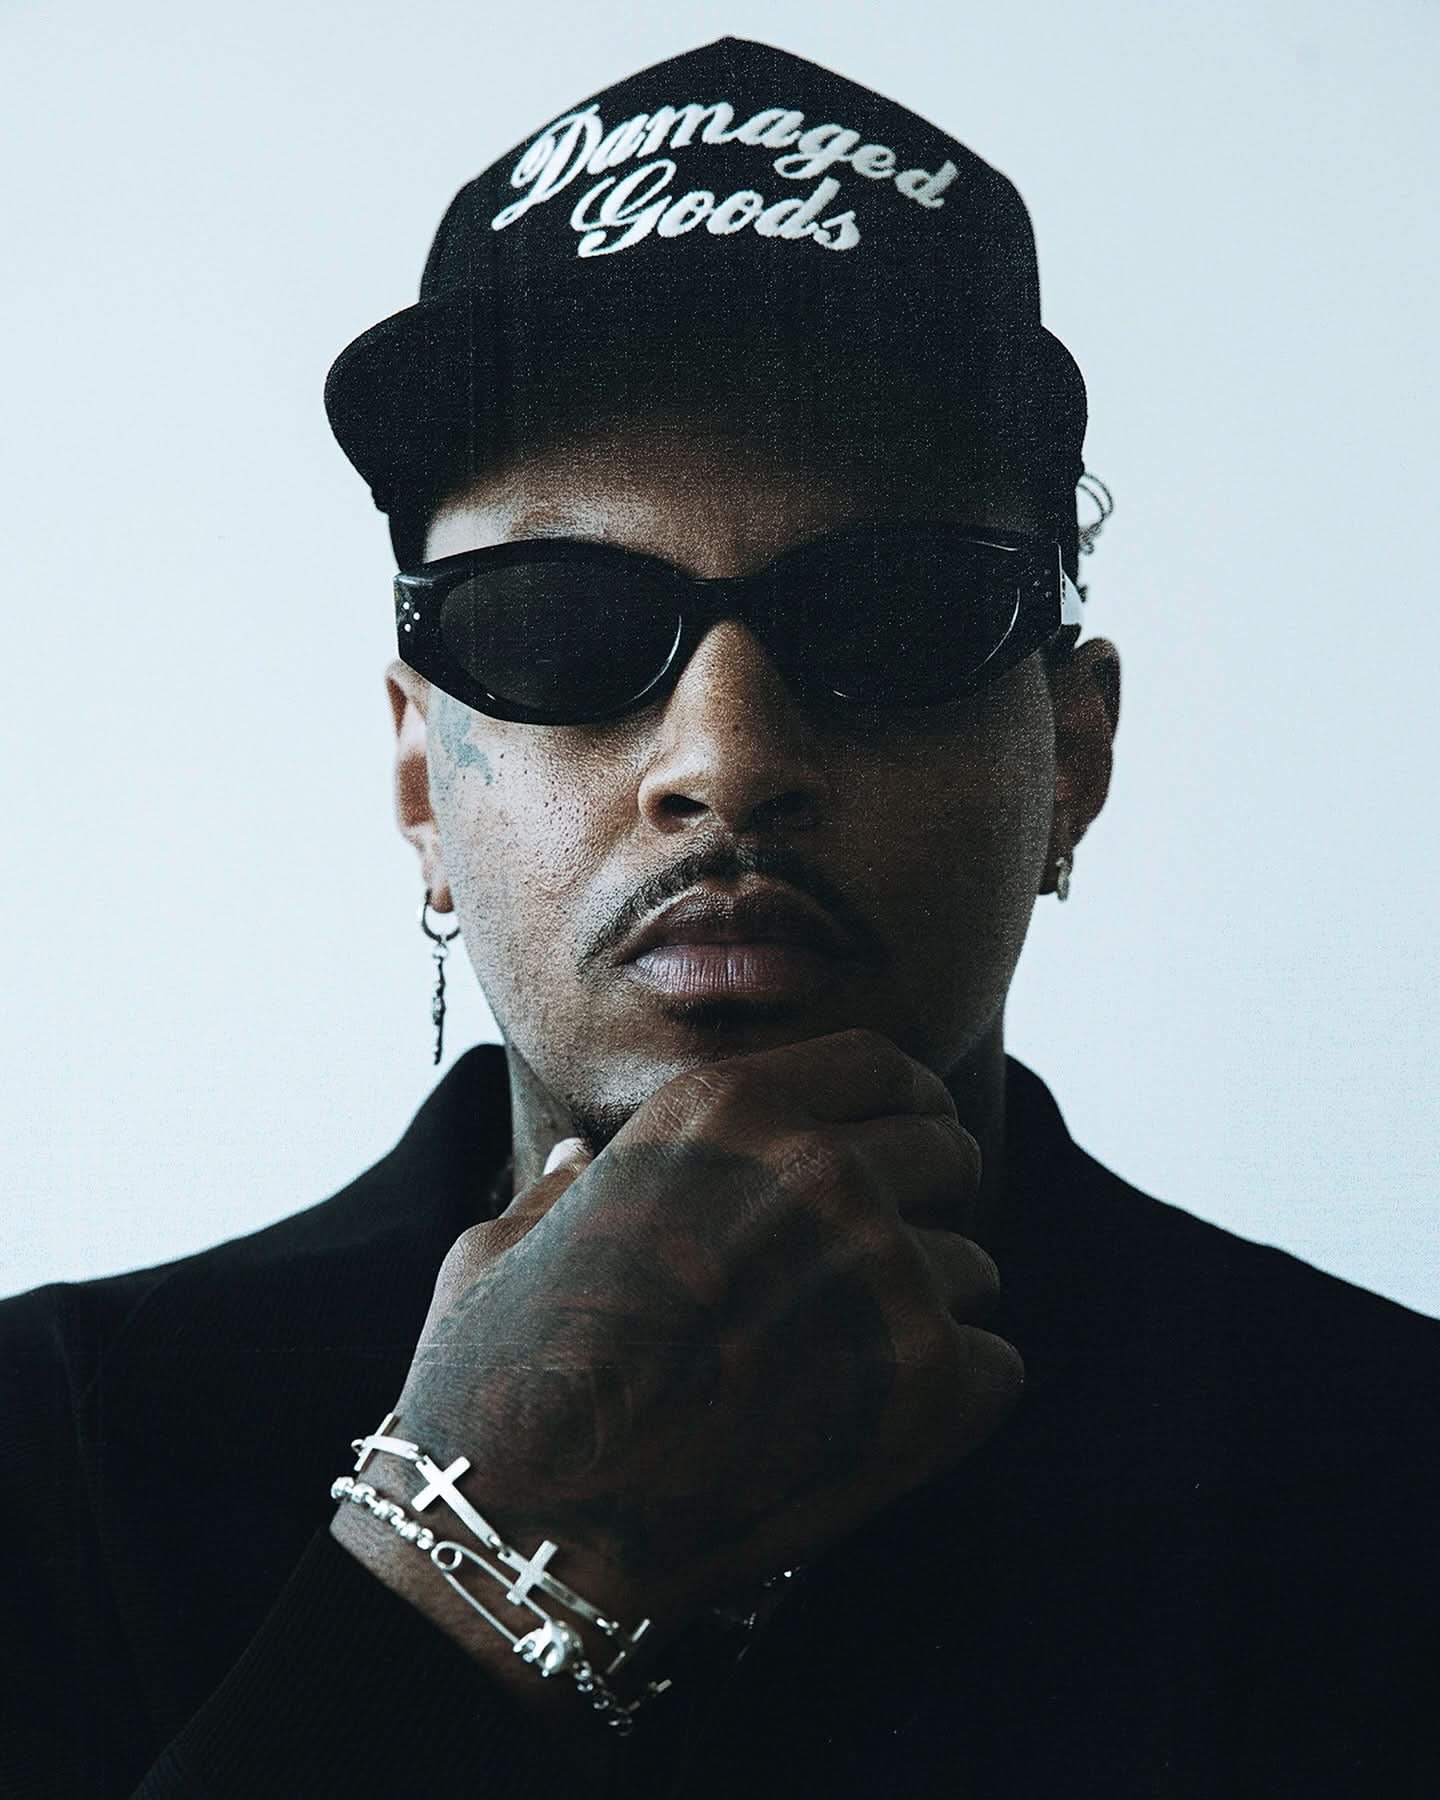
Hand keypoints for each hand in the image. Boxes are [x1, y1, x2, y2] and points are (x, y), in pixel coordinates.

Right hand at [335, 1029, 1020, 1683]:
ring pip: (972, 1268)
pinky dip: (950, 1399)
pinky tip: (875, 1430)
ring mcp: (881, 1269)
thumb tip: (578, 1163)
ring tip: (842, 1373)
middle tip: (877, 1267)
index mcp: (727, 1107)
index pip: (882, 1065)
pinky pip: (997, 1365)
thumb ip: (569, 1188)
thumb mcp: (509, 1241)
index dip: (901, 1107)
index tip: (900, 1147)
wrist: (530, 1522)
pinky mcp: (925, 1379)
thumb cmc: (503, 1377)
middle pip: (949, 1152)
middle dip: (926, 1202)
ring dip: (926, 1313)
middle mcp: (820, 1166)